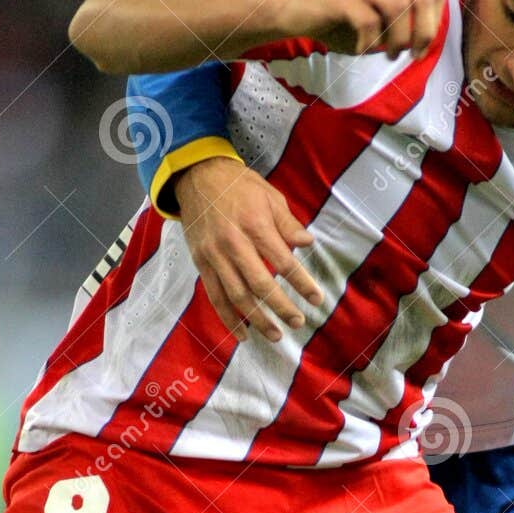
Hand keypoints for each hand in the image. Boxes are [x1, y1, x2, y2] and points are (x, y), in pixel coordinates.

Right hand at [174, 157, 324, 341]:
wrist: (197, 177)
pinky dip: (229, 318)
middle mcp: (233, 244)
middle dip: (281, 307)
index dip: (301, 283)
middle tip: (298, 322)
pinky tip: (243, 334)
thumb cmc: (238, 186)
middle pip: (260, 284)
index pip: (283, 261)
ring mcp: (215, 256)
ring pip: (237, 296)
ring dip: (257, 319)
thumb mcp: (269, 196)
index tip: (316, 299)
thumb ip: (287, 223)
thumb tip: (307, 243)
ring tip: (276, 334)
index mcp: (254, 225)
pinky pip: (215, 297)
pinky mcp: (201, 264)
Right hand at [278, 0, 444, 60]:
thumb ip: (398, 27)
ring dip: (397, 39)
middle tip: (411, 56)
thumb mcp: (374, 23)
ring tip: (387, 55)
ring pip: (398, 8)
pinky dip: (368, 43)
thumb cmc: (335, 21)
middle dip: (423, 33)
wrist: (293, 12)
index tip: (420, 49)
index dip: (434, 22)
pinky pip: (368, 22)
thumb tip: (421, 43)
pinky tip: (360, 50)